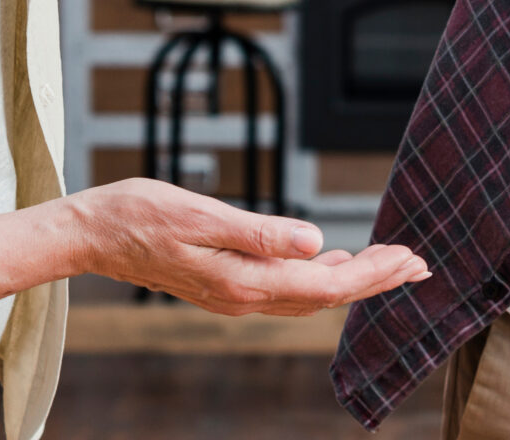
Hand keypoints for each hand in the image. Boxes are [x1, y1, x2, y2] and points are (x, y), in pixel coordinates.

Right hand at [52, 178, 429, 315]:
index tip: (410, 260)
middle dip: (375, 280)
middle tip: (417, 264)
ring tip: (387, 263)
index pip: (326, 283)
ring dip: (351, 279)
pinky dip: (317, 277)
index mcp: (245, 281)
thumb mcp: (203, 214)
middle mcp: (244, 296)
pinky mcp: (223, 285)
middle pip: (326, 295)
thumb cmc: (141, 214)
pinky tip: (330, 262)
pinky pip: (285, 289)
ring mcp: (233, 294)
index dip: (373, 274)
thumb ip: (260, 232)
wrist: (92, 234)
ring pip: (307, 294)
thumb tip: (316, 243)